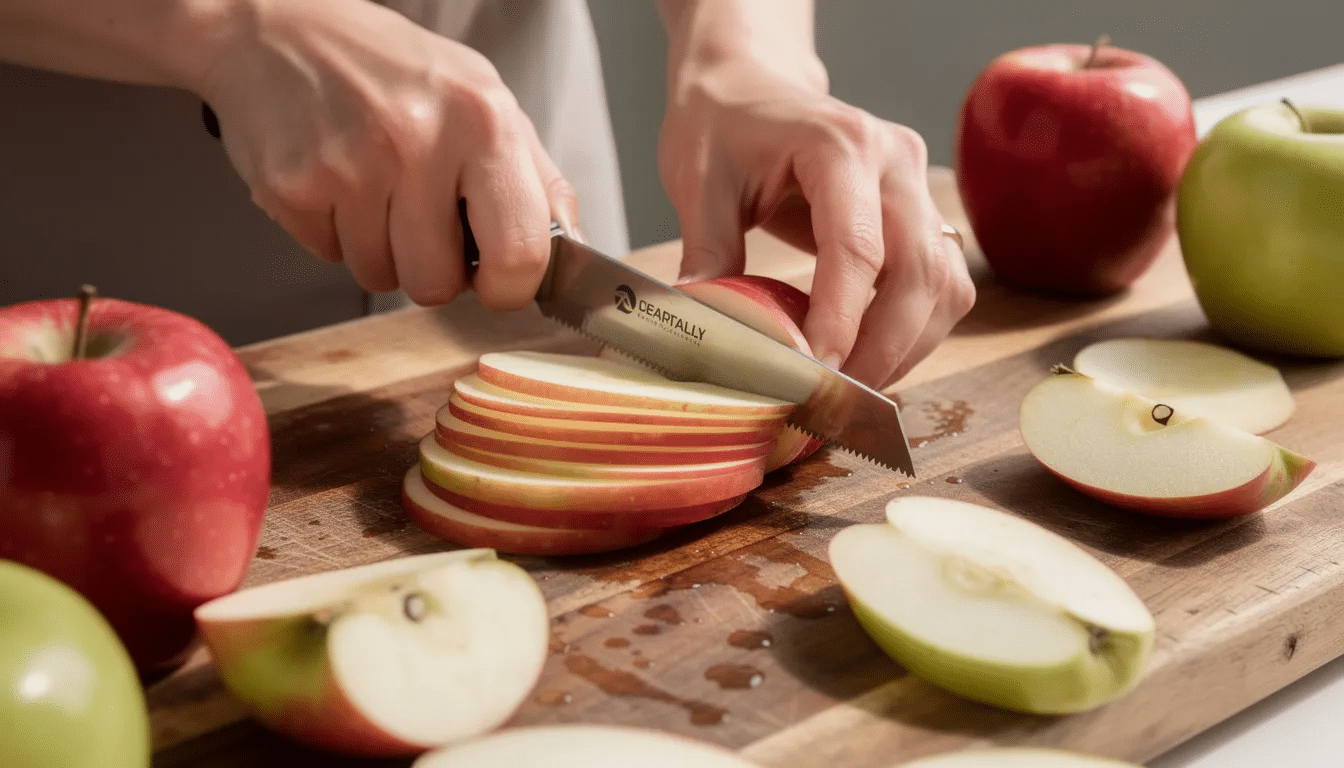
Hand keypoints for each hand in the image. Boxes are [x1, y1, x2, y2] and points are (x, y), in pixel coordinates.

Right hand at [199, 0, 577, 309]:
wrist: (281, 29)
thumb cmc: (394, 70)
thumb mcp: (485, 100)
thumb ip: (538, 180)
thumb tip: (572, 253)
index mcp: (484, 121)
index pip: (520, 255)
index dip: (508, 286)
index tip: (495, 278)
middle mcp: (418, 141)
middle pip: (438, 286)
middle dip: (432, 268)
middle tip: (421, 217)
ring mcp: (349, 165)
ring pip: (380, 277)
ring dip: (380, 249)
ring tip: (374, 188)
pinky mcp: (293, 187)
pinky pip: (330, 258)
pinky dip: (335, 232)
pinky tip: (336, 181)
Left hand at [659, 57, 974, 389]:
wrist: (751, 86)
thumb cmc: (722, 124)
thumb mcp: (697, 182)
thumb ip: (708, 256)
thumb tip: (706, 332)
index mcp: (840, 145)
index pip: (859, 249)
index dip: (842, 322)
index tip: (814, 375)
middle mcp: (895, 162)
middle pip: (919, 273)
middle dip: (882, 350)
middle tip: (833, 400)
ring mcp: (919, 185)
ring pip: (944, 286)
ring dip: (906, 348)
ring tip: (851, 388)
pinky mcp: (924, 213)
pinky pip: (943, 285)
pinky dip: (915, 332)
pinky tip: (870, 358)